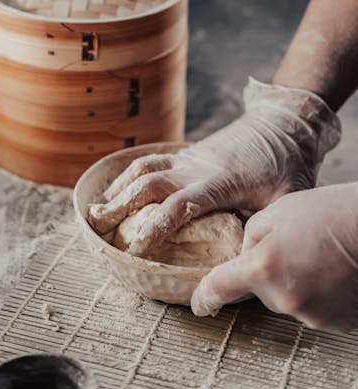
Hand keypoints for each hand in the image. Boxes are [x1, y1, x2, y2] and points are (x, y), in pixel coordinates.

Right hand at [88, 78, 339, 256]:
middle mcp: (197, 167)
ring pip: (145, 168)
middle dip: (122, 205)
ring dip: (120, 188)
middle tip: (100, 228)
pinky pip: (151, 161)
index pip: (180, 206)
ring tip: (99, 211)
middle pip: (149, 182)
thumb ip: (268, 228)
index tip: (136, 251)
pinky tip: (119, 188)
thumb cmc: (289, 166)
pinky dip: (130, 174)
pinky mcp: (188, 154)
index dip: (156, 228)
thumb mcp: (289, 200)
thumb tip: (248, 264)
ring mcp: (190, 158)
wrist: (283, 124)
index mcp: (220, 182)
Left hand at [191, 183, 357, 331]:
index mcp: (261, 267)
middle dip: (267, 271)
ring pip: (286, 299)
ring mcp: (311, 315)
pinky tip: (333, 271)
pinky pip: (312, 309)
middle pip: (258, 290)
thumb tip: (244, 255)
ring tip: (319, 256)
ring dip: (294, 282)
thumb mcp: (277, 212)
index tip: (200, 304)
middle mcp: (283, 298)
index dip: (205, 297)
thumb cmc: (329, 213)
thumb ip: (250, 237)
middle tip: (294, 246)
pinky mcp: (334, 325)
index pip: (219, 289)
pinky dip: (317, 293)